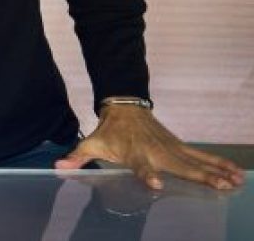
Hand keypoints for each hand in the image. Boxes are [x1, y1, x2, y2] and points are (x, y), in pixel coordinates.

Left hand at [54, 105, 244, 190]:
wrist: (125, 107)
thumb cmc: (109, 131)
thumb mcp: (91, 143)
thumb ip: (77, 157)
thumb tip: (57, 167)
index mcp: (134, 153)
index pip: (141, 166)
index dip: (147, 174)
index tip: (155, 184)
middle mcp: (156, 151)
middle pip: (180, 166)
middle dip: (200, 176)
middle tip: (220, 186)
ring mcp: (170, 147)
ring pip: (196, 161)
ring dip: (217, 171)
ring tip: (235, 181)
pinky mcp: (179, 146)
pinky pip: (201, 157)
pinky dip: (218, 164)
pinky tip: (235, 173)